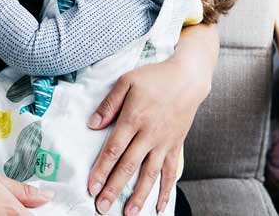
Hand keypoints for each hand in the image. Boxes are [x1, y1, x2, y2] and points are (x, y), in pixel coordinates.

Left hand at [86, 58, 209, 214]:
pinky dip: (165, 190)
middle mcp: (148, 134)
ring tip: (128, 213)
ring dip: (138, 195)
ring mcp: (164, 142)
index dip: (101, 170)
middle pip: (128, 166)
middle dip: (113, 189)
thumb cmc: (154, 77)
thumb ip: (109, 104)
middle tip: (101, 207)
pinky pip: (170, 172)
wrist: (188, 78)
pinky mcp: (176, 146)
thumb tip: (92, 124)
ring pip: (149, 174)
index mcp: (133, 118)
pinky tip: (158, 206)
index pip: (113, 149)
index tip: (91, 186)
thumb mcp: (127, 81)